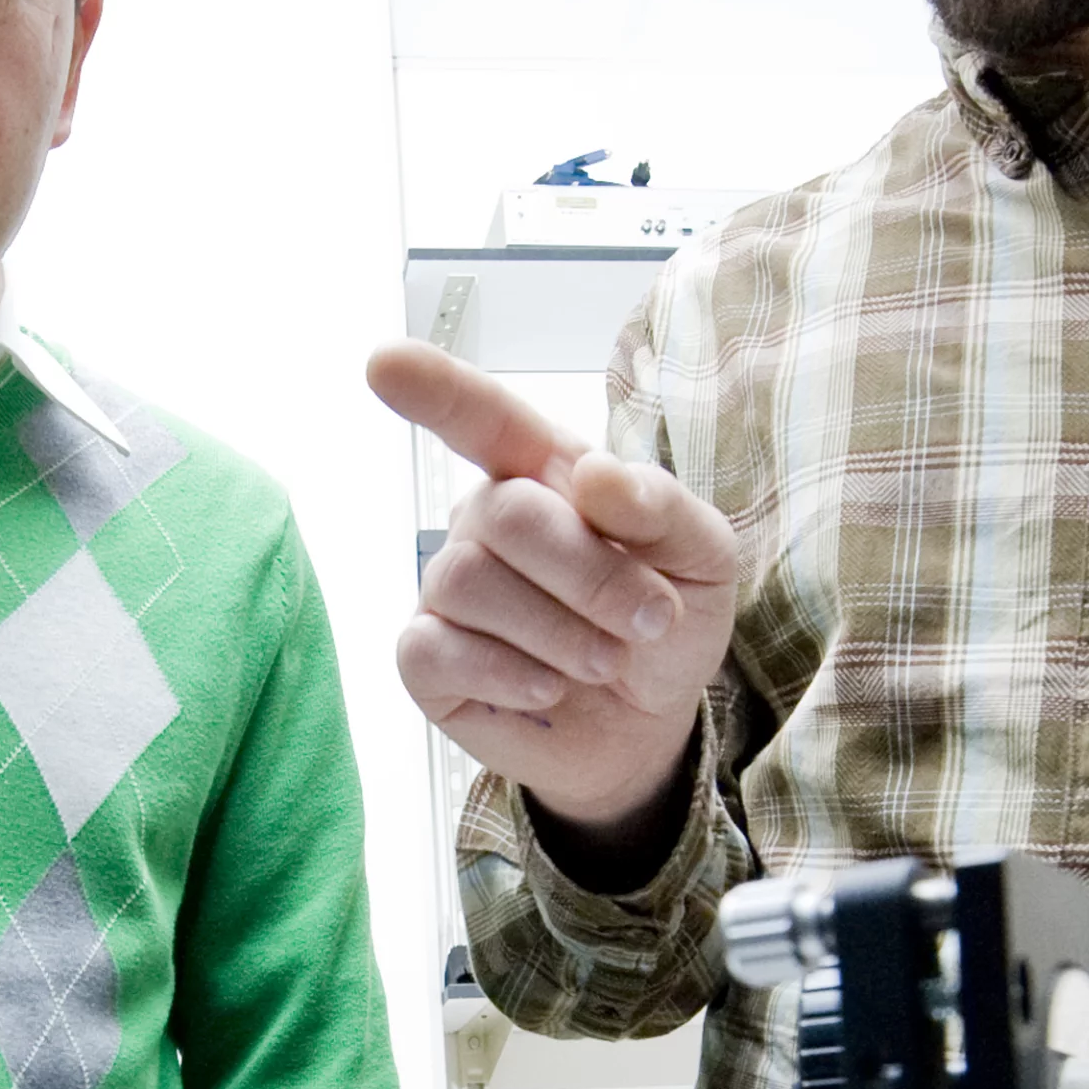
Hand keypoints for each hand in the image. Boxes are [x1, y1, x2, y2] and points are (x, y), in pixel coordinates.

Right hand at [369, 340, 737, 839]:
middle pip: (507, 514)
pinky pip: (434, 651)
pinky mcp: (427, 662)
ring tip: (604, 660)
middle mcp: (485, 521)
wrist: (648, 725)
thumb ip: (663, 507)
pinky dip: (504, 674)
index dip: (435, 388)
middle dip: (591, 575)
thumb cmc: (663, 624)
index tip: (385, 362)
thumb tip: (594, 475)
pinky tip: (548, 688)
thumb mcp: (703, 560)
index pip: (484, 417)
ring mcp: (448, 590)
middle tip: (648, 621)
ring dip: (559, 632)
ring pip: (468, 582)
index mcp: (545, 474)